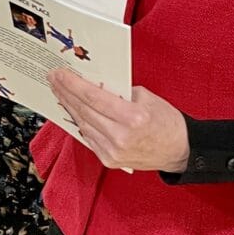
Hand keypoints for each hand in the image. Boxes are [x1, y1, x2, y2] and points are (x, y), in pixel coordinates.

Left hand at [47, 69, 188, 171]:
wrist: (179, 151)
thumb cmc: (166, 122)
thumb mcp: (147, 98)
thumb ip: (120, 92)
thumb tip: (94, 83)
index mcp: (133, 118)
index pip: (94, 98)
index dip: (73, 84)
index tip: (60, 73)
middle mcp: (121, 137)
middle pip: (84, 111)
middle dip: (65, 92)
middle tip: (54, 79)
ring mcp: (113, 151)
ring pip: (83, 124)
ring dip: (69, 107)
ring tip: (59, 92)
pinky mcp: (109, 160)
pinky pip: (88, 137)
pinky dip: (79, 122)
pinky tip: (72, 110)